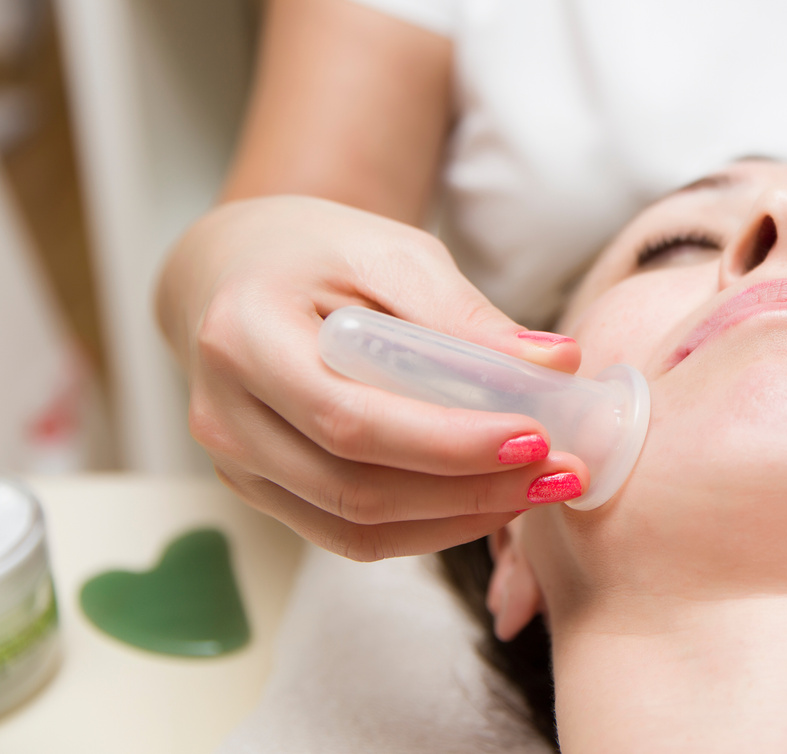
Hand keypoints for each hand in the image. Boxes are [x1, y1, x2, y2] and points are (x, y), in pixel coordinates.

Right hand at [158, 195, 589, 559]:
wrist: (239, 267)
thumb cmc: (320, 251)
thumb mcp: (394, 254)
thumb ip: (467, 315)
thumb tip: (559, 364)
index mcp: (244, 338)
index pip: (351, 419)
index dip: (448, 442)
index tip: (536, 435)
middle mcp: (224, 415)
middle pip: (355, 487)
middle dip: (471, 488)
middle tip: (561, 471)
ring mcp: (236, 465)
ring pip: (356, 526)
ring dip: (460, 517)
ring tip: (541, 487)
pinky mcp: (260, 491)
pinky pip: (349, 535)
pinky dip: (429, 526)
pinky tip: (491, 499)